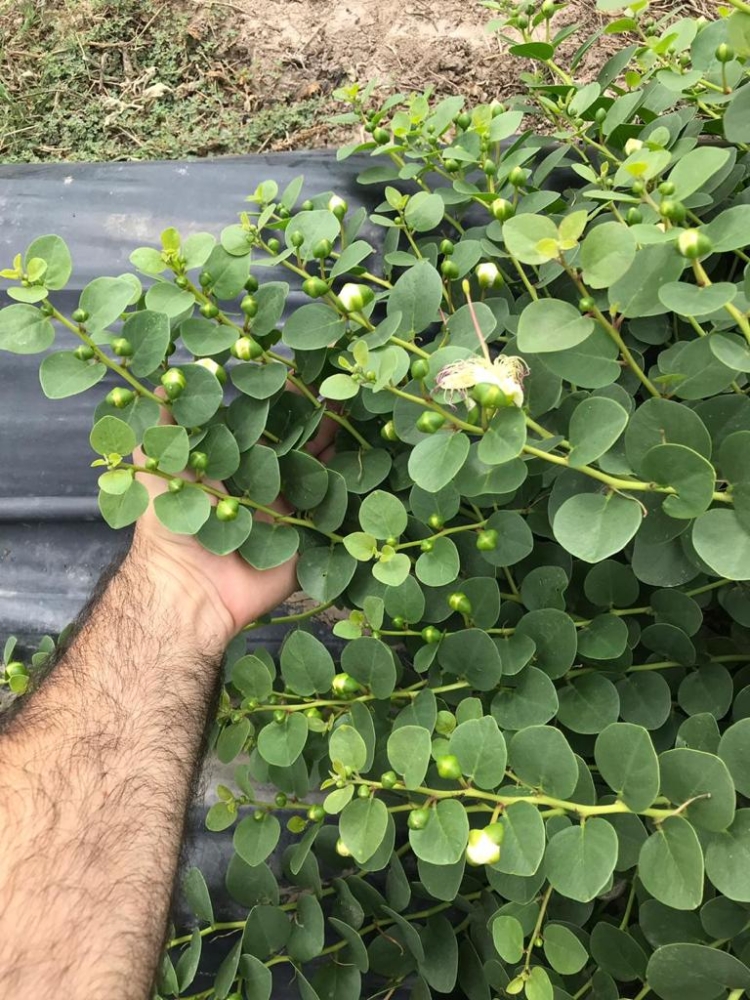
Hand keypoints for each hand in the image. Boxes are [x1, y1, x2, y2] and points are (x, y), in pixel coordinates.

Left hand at [129, 396, 335, 651]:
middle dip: (318, 429)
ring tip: (358, 428)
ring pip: (319, 482)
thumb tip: (162, 380)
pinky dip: (351, 499)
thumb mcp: (157, 470)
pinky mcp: (306, 545)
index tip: (301, 382)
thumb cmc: (171, 528)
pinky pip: (333, 520)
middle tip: (339, 401)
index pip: (263, 432)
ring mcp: (287, 519)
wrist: (191, 591)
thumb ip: (163, 430)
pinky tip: (370, 471)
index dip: (282, 409)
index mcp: (232, 473)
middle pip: (298, 454)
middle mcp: (263, 492)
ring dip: (338, 457)